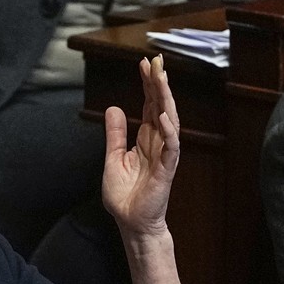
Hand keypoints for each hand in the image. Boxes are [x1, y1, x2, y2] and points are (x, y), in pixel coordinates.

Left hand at [102, 55, 179, 238]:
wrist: (131, 223)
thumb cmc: (125, 196)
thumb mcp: (112, 159)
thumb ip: (115, 134)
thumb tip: (114, 108)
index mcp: (145, 140)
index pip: (149, 106)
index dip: (148, 85)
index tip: (144, 65)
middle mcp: (158, 143)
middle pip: (161, 107)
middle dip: (159, 84)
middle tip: (156, 61)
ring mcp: (164, 155)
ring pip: (170, 121)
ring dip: (166, 99)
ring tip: (162, 78)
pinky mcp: (166, 170)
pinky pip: (171, 147)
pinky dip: (169, 131)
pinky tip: (164, 116)